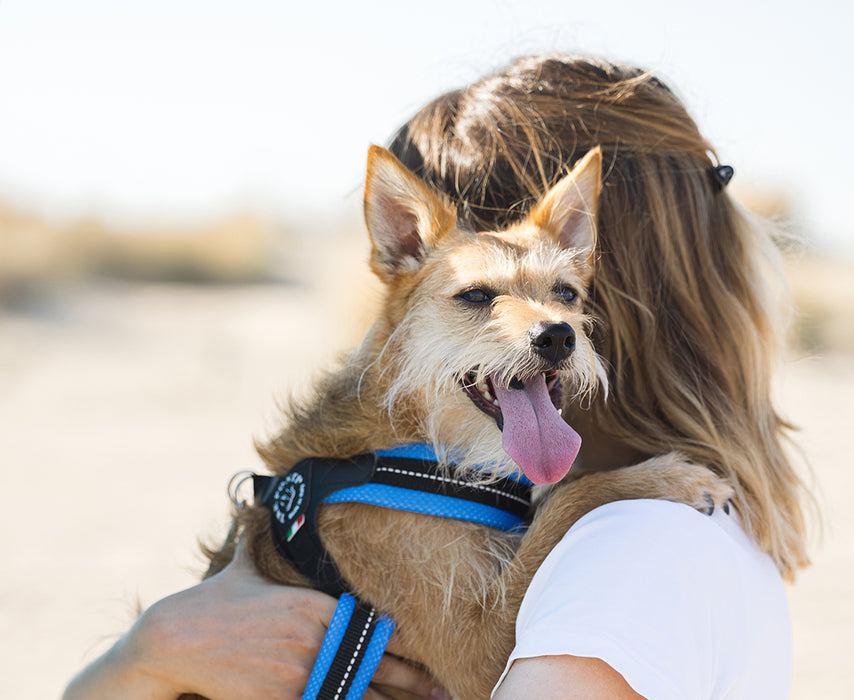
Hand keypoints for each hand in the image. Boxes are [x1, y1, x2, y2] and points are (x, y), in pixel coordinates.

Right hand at [64, 539, 447, 699]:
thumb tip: (255, 505)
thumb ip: (258, 538)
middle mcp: (318, 640)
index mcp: (317, 607)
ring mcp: (302, 672)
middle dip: (415, 682)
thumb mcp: (244, 566)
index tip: (432, 658)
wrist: (176, 638)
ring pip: (361, 693)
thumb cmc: (214, 601)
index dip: (408, 647)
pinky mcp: (283, 699)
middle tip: (446, 691)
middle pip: (378, 665)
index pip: (375, 629)